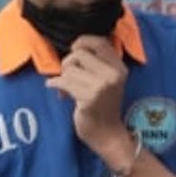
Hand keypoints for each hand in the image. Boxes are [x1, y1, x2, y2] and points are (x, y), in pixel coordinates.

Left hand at [45, 36, 129, 156]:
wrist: (106, 134)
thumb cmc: (102, 106)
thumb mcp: (107, 80)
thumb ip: (96, 63)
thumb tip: (74, 47)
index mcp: (119, 68)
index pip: (100, 42)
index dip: (83, 42)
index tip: (75, 50)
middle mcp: (113, 75)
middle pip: (79, 54)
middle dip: (68, 64)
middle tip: (70, 76)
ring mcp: (102, 86)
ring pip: (69, 69)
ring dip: (63, 78)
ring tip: (69, 89)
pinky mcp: (89, 97)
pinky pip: (63, 82)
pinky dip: (56, 85)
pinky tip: (60, 93)